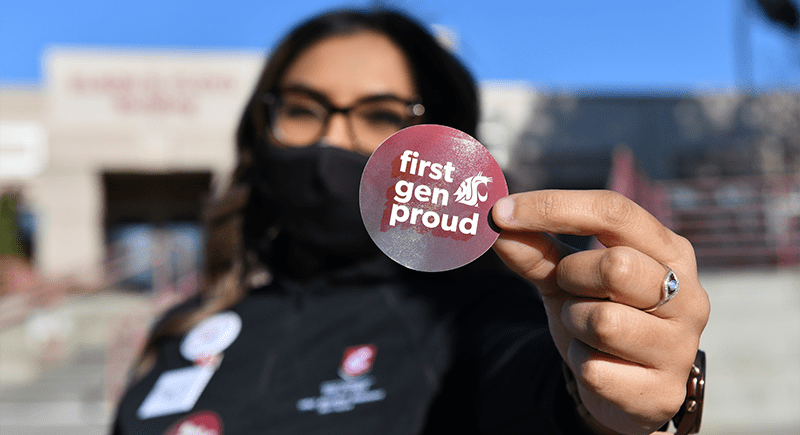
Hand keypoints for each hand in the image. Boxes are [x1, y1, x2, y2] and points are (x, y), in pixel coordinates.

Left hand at [491, 190, 709, 434]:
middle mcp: (688, 294)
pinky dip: (581, 364)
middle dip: (573, 277)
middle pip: (615, 265)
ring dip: (575, 324)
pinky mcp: (663, 390)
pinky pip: (596, 371)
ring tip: (588, 330)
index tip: (501, 212)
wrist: (625, 390)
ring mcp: (681, 345)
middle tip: (571, 289)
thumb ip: (536, 250)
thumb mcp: (567, 278)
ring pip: (603, 323)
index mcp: (668, 250)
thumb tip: (497, 225)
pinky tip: (599, 364)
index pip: (613, 211)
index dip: (554, 207)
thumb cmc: (601, 315)